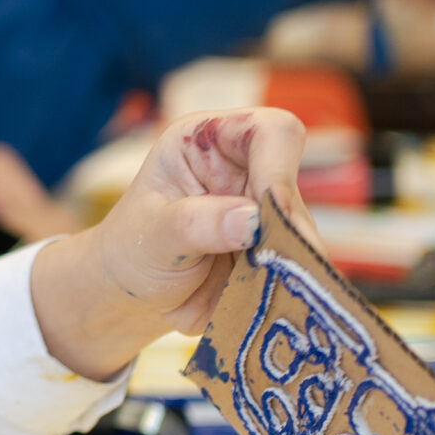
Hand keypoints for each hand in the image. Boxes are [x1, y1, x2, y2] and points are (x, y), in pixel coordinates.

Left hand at [26, 108, 308, 380]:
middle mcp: (246, 171)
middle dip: (289, 231)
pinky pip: (298, 268)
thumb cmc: (131, 248)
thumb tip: (251, 220)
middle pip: (294, 189)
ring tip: (258, 292)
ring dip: (288, 265)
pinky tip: (271, 302)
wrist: (131, 294)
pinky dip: (289, 286)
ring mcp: (265, 215)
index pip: (270, 132)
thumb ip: (194, 224)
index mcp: (210, 143)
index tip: (269, 216)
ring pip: (303, 235)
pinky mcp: (274, 253)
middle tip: (276, 268)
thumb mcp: (150, 233)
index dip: (278, 171)